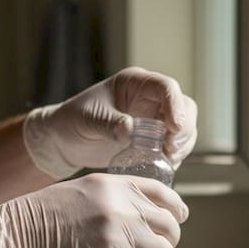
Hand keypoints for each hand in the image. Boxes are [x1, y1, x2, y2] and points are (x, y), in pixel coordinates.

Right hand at [0, 173, 188, 247]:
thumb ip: (105, 200)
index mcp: (114, 186)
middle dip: (169, 240)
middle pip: (169, 226)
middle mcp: (123, 208)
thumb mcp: (76, 193)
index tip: (178, 219)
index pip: (163, 194)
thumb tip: (126, 216)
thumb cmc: (34, 221)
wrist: (12, 243)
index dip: (176, 209)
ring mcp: (123, 238)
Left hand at [22, 67, 197, 179]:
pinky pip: (175, 144)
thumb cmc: (72, 121)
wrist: (64, 141)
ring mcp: (153, 118)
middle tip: (171, 148)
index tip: (174, 128)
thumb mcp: (89, 120)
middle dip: (184, 128)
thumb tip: (130, 130)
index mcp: (135, 84)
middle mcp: (149, 98)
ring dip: (183, 143)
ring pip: (184, 126)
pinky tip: (165, 164)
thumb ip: (110, 124)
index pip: (166, 88)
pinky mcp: (153, 138)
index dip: (175, 106)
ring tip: (169, 158)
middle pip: (183, 107)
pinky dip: (176, 154)